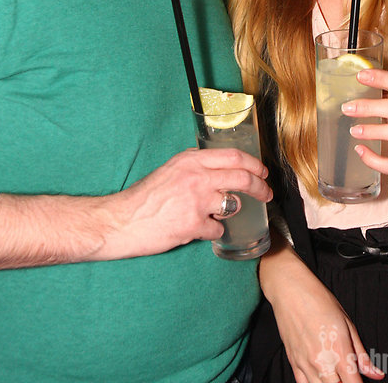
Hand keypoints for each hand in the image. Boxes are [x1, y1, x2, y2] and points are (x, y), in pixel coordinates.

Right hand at [97, 147, 271, 258]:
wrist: (121, 220)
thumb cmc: (144, 198)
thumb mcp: (170, 170)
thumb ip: (194, 168)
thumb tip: (219, 170)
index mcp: (191, 160)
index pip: (234, 156)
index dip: (255, 165)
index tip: (263, 173)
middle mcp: (196, 176)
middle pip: (242, 177)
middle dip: (260, 187)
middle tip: (266, 194)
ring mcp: (196, 201)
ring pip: (232, 205)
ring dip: (231, 211)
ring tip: (219, 214)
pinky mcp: (193, 224)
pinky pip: (217, 229)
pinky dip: (212, 231)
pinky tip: (198, 229)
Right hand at [260, 232, 383, 382]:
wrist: (291, 290)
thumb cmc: (318, 300)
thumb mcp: (347, 323)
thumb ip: (361, 353)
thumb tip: (376, 373)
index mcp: (340, 351)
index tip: (362, 382)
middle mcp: (323, 362)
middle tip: (349, 377)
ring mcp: (306, 364)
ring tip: (336, 375)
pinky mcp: (293, 363)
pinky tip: (321, 378)